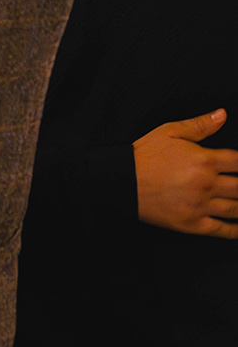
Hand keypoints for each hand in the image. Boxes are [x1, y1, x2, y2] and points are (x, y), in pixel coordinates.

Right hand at [133, 109, 237, 237]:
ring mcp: (199, 205)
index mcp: (204, 160)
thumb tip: (223, 114)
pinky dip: (235, 231)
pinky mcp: (191, 223)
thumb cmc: (143, 155)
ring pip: (236, 209)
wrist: (120, 181)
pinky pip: (221, 230)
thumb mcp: (169, 132)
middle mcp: (206, 184)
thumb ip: (199, 125)